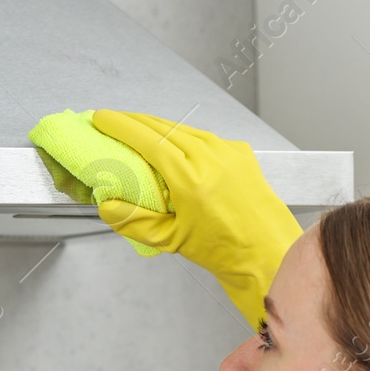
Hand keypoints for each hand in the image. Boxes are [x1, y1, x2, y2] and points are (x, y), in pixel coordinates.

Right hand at [91, 110, 302, 329]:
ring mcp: (228, 151)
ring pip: (184, 128)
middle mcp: (211, 158)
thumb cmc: (223, 250)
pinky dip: (183, 136)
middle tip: (111, 120)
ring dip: (157, 126)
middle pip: (163, 127)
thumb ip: (133, 222)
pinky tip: (172, 144)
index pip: (148, 140)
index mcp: (191, 179)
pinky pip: (205, 137)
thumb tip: (106, 205)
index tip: (102, 118)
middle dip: (133, 121)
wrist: (267, 252)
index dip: (121, 126)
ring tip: (137, 130)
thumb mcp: (170, 240)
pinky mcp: (240, 152)